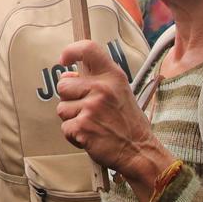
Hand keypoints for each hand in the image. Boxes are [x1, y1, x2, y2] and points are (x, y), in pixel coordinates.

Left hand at [54, 41, 174, 200]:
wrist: (140, 151)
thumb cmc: (128, 122)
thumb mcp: (119, 92)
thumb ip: (95, 80)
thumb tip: (66, 75)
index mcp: (112, 76)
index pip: (88, 49)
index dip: (71, 51)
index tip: (64, 61)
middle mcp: (101, 88)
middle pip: (63, 85)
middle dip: (70, 99)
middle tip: (90, 111)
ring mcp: (91, 108)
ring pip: (62, 108)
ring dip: (73, 119)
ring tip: (93, 125)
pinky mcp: (83, 127)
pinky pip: (65, 128)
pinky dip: (74, 135)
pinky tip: (91, 137)